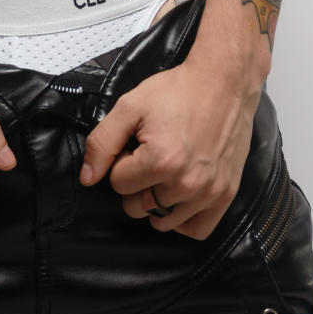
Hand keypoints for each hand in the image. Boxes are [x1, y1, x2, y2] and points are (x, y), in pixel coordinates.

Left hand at [78, 51, 260, 238]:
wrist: (222, 83)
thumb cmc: (178, 91)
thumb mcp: (130, 106)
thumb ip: (102, 143)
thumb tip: (87, 178)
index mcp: (160, 161)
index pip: (118, 184)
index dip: (121, 162)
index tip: (136, 145)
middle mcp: (185, 183)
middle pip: (137, 207)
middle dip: (136, 184)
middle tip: (150, 156)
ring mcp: (208, 192)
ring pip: (163, 222)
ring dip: (157, 201)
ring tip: (165, 172)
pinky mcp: (225, 195)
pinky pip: (197, 230)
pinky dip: (183, 219)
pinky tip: (179, 197)